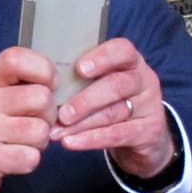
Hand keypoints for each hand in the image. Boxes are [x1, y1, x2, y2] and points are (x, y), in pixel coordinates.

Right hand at [0, 46, 54, 192]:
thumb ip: (16, 86)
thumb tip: (58, 86)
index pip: (17, 59)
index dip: (44, 69)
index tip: (50, 84)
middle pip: (41, 98)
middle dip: (48, 116)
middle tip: (34, 123)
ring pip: (40, 130)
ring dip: (39, 142)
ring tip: (22, 143)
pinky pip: (31, 157)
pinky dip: (29, 162)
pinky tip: (14, 159)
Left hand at [52, 37, 175, 178]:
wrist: (143, 137)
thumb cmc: (111, 102)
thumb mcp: (102, 84)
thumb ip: (81, 79)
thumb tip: (42, 81)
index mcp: (131, 62)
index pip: (122, 50)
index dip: (102, 58)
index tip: (79, 69)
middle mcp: (143, 80)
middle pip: (117, 85)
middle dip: (85, 99)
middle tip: (61, 113)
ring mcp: (149, 106)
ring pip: (114, 112)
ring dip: (82, 123)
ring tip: (57, 132)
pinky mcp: (148, 132)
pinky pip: (118, 135)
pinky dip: (91, 139)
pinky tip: (71, 142)